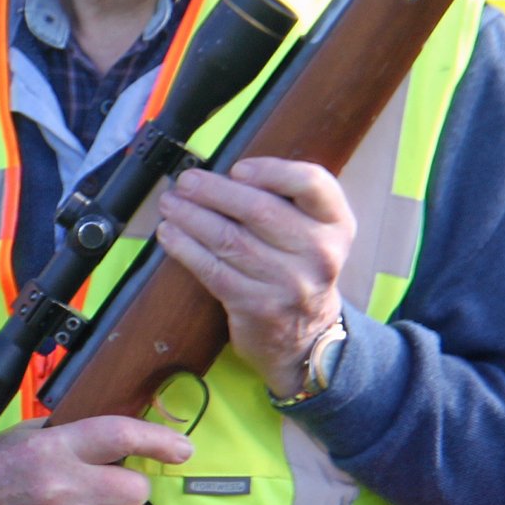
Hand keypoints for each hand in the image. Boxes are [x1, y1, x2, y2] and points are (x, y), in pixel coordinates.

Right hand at [0, 415, 191, 504]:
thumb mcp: (16, 440)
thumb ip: (62, 436)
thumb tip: (112, 438)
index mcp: (51, 448)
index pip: (121, 436)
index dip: (160, 440)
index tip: (183, 449)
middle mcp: (61, 486)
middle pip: (136, 489)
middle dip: (133, 492)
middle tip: (118, 495)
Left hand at [152, 157, 352, 399]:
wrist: (304, 334)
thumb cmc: (296, 266)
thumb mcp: (311, 231)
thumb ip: (283, 199)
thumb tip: (221, 175)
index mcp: (335, 223)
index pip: (312, 184)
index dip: (271, 170)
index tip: (238, 169)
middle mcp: (319, 253)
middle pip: (260, 210)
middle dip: (214, 191)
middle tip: (186, 181)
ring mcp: (289, 283)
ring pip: (230, 239)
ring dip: (191, 216)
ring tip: (170, 204)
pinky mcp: (257, 306)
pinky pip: (213, 269)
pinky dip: (186, 247)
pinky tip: (169, 234)